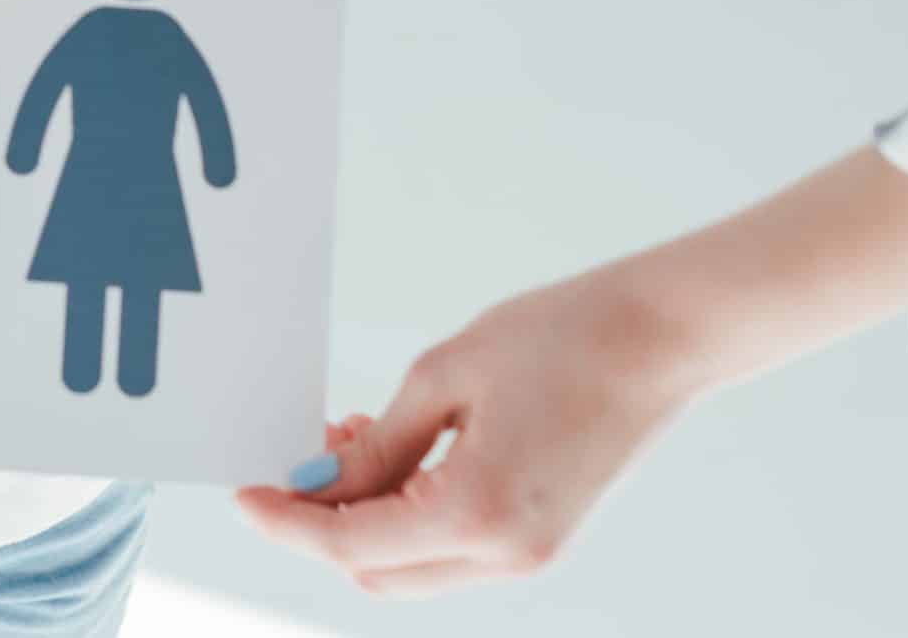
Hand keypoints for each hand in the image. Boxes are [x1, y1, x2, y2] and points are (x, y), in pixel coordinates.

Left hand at [232, 265, 697, 597]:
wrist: (663, 338)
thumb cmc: (561, 337)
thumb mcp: (444, 376)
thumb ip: (376, 445)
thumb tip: (318, 483)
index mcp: (479, 513)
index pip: (350, 543)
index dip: (287, 521)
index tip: (244, 492)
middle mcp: (508, 555)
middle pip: (377, 571)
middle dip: (321, 523)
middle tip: (290, 459)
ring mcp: (531, 555)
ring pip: (412, 567)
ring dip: (364, 520)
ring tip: (342, 441)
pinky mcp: (544, 539)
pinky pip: (452, 549)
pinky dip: (409, 517)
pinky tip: (391, 456)